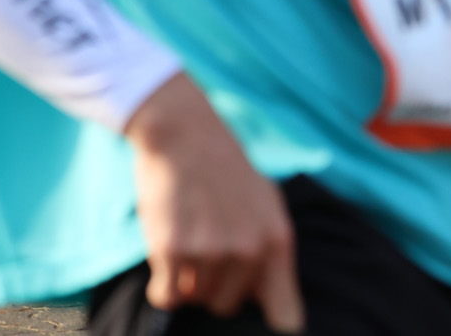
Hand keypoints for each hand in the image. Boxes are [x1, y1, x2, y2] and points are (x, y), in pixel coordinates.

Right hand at [125, 74, 302, 331]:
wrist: (186, 134)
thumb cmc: (226, 172)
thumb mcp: (266, 206)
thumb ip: (271, 255)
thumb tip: (283, 316)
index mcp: (278, 241)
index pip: (287, 317)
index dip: (274, 328)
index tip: (265, 329)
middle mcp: (250, 251)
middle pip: (227, 307)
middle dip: (215, 286)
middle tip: (208, 247)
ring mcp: (212, 251)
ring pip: (195, 299)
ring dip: (187, 279)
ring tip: (189, 237)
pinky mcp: (174, 250)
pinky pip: (166, 296)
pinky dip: (163, 283)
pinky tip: (168, 250)